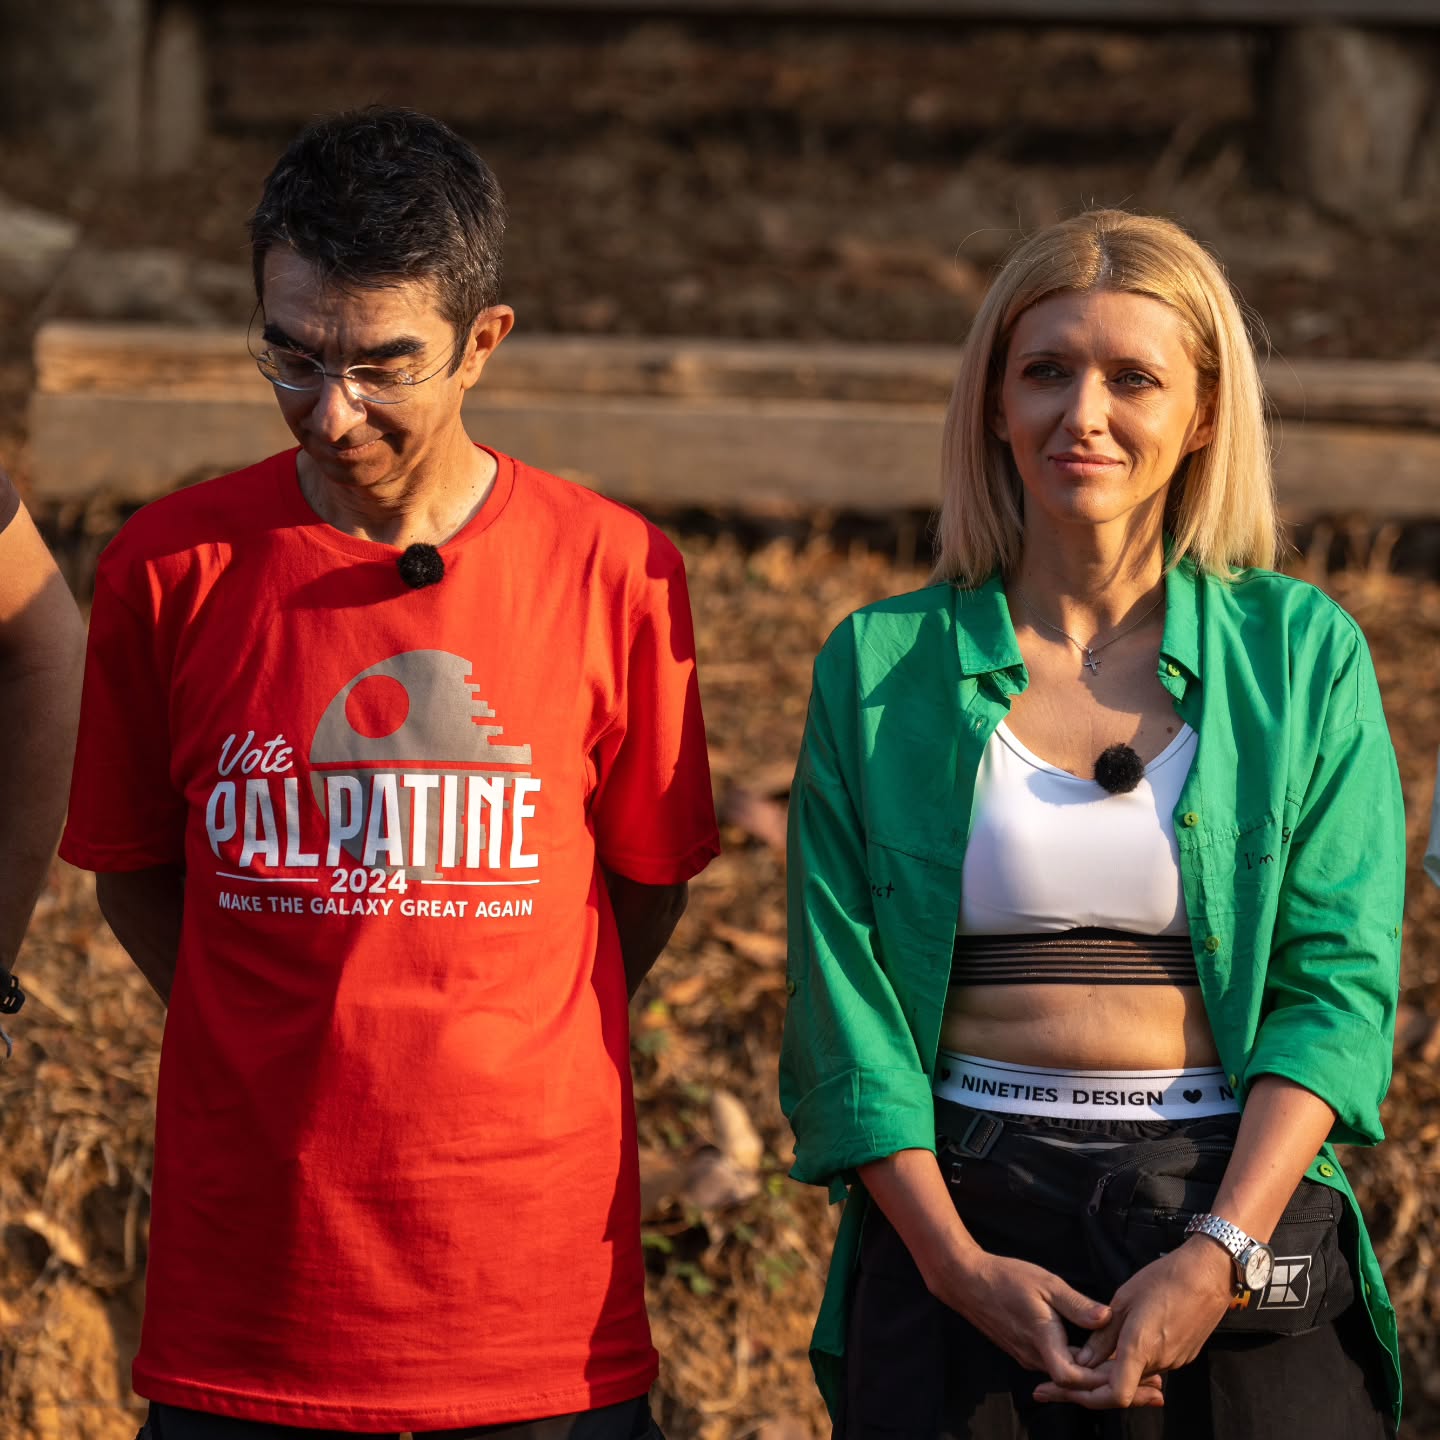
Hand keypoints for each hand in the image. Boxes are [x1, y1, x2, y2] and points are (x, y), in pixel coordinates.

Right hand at [934, 1249, 1115, 1389]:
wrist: (967, 1280)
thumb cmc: (1005, 1278)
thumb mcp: (1046, 1283)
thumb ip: (1077, 1304)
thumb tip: (1107, 1318)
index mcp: (1041, 1341)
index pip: (1073, 1379)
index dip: (1101, 1380)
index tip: (1128, 1370)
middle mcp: (1034, 1357)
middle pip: (1077, 1384)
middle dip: (1111, 1383)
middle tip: (1150, 1383)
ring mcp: (1029, 1356)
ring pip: (1068, 1376)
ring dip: (1098, 1375)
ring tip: (1129, 1368)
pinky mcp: (1026, 1351)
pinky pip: (1058, 1366)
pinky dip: (1081, 1366)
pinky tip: (1099, 1357)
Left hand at [1033, 1237, 1233, 1408]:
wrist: (1209, 1274)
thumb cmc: (1164, 1278)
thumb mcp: (1123, 1299)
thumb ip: (1103, 1335)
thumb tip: (1083, 1360)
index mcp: (1141, 1346)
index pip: (1117, 1395)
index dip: (1092, 1396)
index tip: (1069, 1387)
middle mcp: (1159, 1361)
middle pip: (1123, 1387)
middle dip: (1094, 1385)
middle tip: (1066, 1376)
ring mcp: (1174, 1361)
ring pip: (1136, 1377)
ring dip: (1115, 1372)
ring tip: (1089, 1359)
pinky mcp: (1183, 1357)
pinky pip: (1152, 1366)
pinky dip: (1134, 1363)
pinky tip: (1121, 1347)